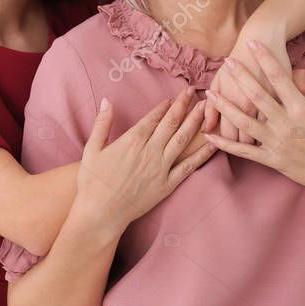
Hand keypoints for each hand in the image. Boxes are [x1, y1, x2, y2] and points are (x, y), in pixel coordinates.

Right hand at [74, 88, 216, 235]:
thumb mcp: (91, 149)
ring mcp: (160, 168)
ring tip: (207, 108)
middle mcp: (149, 151)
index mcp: (131, 141)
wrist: (100, 213)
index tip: (173, 96)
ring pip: (182, 139)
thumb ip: (102, 123)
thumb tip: (106, 100)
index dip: (165, 105)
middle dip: (184, 104)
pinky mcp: (167, 185)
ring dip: (195, 122)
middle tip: (194, 91)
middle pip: (171, 123)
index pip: (153, 117)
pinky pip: (189, 167)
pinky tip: (213, 143)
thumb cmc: (92, 183)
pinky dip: (202, 154)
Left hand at [204, 28, 304, 142]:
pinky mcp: (271, 159)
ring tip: (210, 93)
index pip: (279, 77)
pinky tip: (210, 135)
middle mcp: (286, 124)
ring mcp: (276, 142)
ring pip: (244, 122)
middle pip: (256, 96)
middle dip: (240, 76)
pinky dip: (225, 144)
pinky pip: (244, 151)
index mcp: (302, 109)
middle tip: (228, 60)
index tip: (253, 43)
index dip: (265, 59)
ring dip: (225, 107)